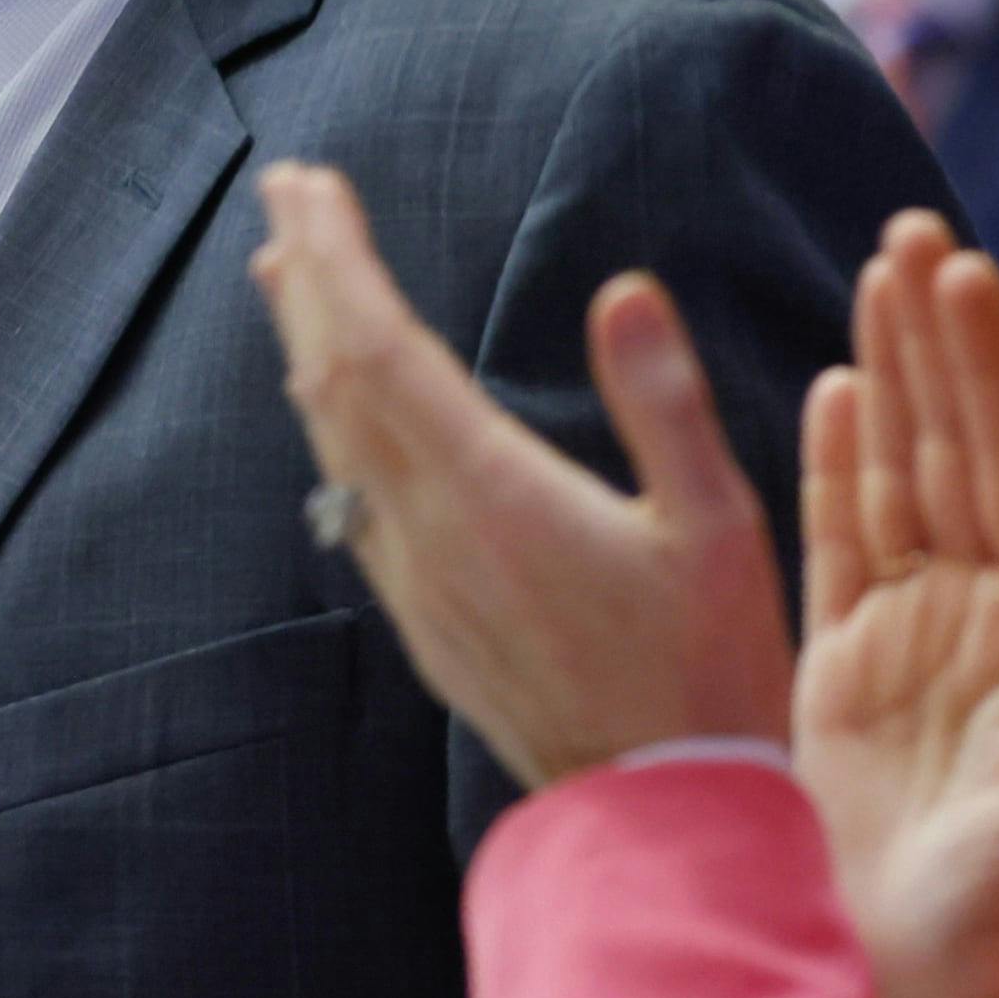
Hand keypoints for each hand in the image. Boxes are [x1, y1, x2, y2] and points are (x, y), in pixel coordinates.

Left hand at [251, 159, 789, 788]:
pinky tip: (338, 407)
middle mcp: (428, 536)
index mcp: (489, 494)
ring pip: (335, 443)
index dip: (340, 259)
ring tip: (288, 273)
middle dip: (310, 280)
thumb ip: (663, 402)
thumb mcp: (715, 526)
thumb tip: (622, 286)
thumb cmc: (706, 672)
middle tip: (282, 192)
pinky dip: (334, 425)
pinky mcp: (426, 621)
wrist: (661, 815)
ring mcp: (417, 583)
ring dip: (309, 348)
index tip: (308, 182)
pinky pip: (352, 498)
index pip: (382, 349)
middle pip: (338, 383)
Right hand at [795, 212, 998, 997]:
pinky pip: (841, 546)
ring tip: (881, 275)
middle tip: (916, 231)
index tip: (966, 274)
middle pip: (956, 446)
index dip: (989, 371)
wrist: (940, 991)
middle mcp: (984, 612)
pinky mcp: (849, 673)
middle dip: (939, 339)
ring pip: (901, 475)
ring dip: (894, 376)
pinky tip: (837, 393)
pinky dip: (838, 469)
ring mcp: (916, 636)